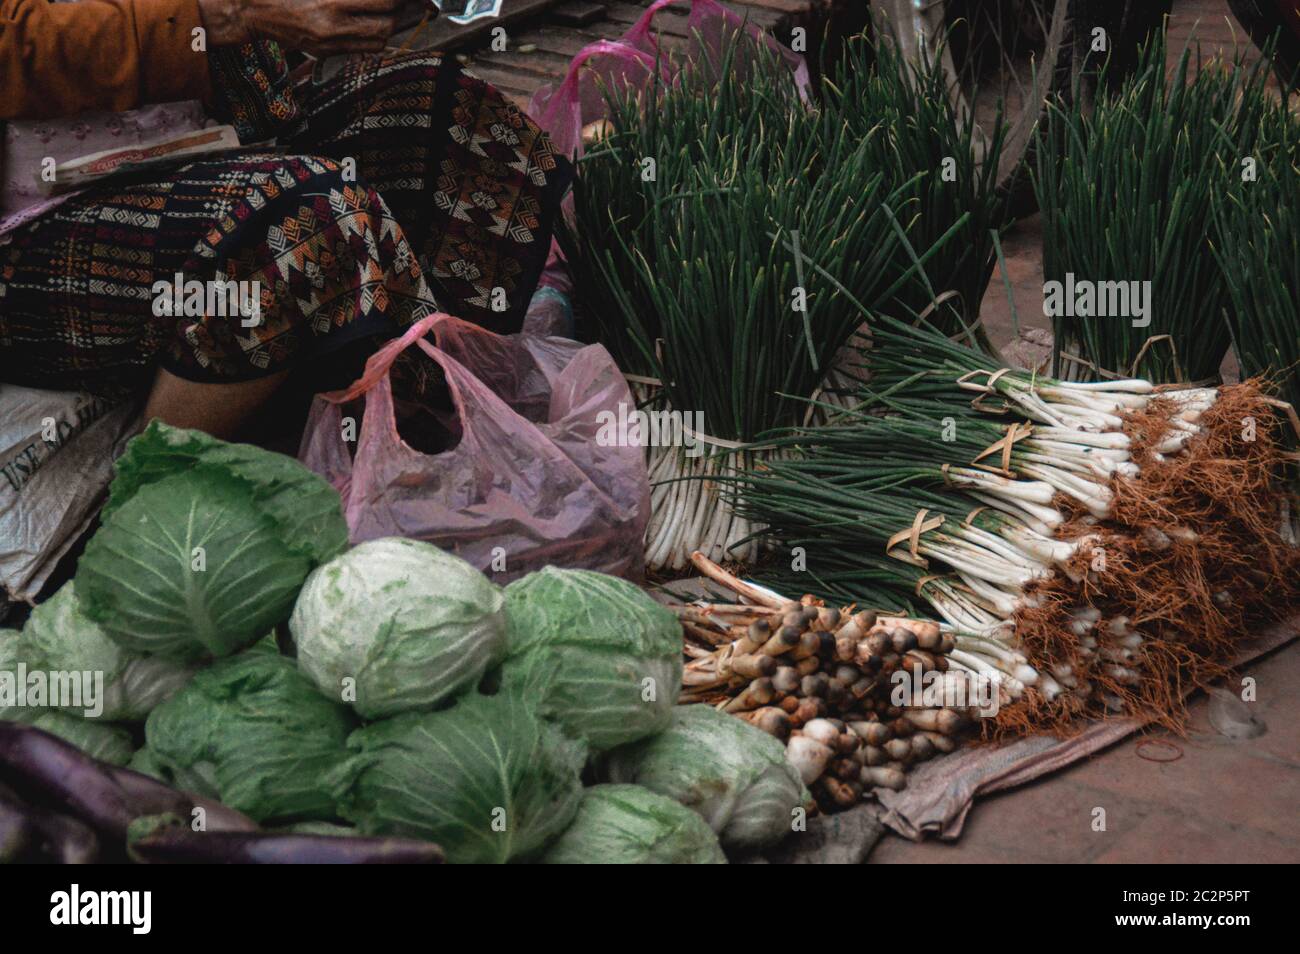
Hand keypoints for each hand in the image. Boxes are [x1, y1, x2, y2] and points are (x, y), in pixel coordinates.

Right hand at [197, 0, 418, 55]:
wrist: (247, 11)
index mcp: (328, 4)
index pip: (380, 1)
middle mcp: (331, 28)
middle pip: (385, 26)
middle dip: (400, 12)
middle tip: (408, 1)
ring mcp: (329, 44)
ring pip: (378, 42)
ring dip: (390, 26)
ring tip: (394, 11)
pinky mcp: (325, 52)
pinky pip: (362, 49)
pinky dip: (374, 36)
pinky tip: (375, 22)